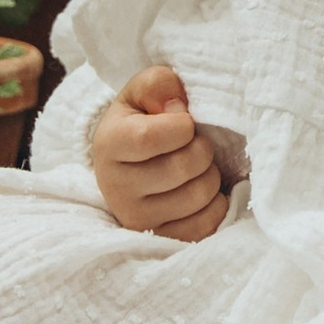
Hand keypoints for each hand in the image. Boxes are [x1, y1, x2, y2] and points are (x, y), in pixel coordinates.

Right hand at [93, 64, 227, 242]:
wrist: (132, 163)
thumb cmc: (143, 120)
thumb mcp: (143, 93)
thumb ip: (157, 84)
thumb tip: (178, 107)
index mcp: (108, 144)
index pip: (150, 137)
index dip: (182, 125)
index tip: (184, 121)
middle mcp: (115, 187)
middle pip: (184, 167)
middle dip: (202, 148)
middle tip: (194, 144)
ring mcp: (137, 219)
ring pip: (200, 195)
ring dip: (209, 175)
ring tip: (195, 167)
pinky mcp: (162, 239)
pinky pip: (207, 223)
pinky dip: (215, 203)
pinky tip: (199, 190)